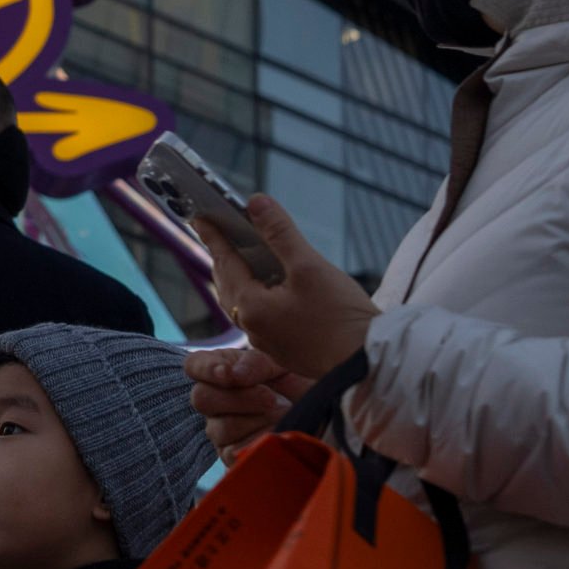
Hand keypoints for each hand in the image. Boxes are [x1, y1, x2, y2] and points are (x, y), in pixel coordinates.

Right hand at [185, 344, 313, 461]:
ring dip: (256, 420)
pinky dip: (261, 440)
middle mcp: (216, 401)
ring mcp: (221, 430)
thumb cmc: (300, 384)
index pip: (194, 365)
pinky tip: (279, 432)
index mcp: (222, 370)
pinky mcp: (233, 456)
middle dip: (239, 398)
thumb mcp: (283, 364)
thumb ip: (257, 363)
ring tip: (283, 415)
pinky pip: (236, 451)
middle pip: (201, 398)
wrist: (324, 415)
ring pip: (220, 428)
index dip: (207, 369)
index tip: (230, 373)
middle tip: (271, 398)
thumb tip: (234, 374)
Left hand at [199, 195, 376, 383]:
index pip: (225, 262)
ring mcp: (268, 341)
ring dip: (239, 277)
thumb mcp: (309, 267)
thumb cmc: (341, 318)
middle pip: (229, 285)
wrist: (368, 364)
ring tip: (241, 257)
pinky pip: (261, 315)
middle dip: (223, 258)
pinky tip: (271, 286)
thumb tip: (255, 203)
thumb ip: (280, 233)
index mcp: (252, 307)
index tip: (200, 217)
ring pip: (243, 303)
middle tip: (217, 235)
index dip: (213, 236)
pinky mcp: (286, 348)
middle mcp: (253, 328)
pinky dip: (258, 294)